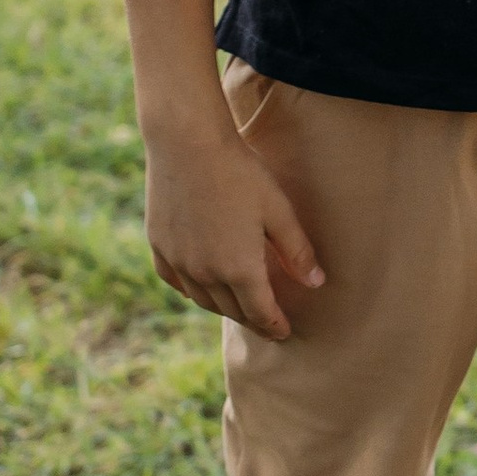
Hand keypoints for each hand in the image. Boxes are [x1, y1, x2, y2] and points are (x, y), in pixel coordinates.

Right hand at [142, 118, 322, 338]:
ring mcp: (178, 261)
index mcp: (240, 269)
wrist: (187, 142)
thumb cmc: (239, 172)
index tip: (283, 332)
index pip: (260, 312)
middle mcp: (206, 274)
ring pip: (203, 300)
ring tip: (237, 306)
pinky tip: (199, 287)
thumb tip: (316, 283)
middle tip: (265, 323)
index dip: (274, 325)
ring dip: (223, 308)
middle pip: (232, 310)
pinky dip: (192, 290)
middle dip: (252, 319)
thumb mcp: (278, 209)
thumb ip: (297, 251)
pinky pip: (176, 282)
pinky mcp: (159, 246)